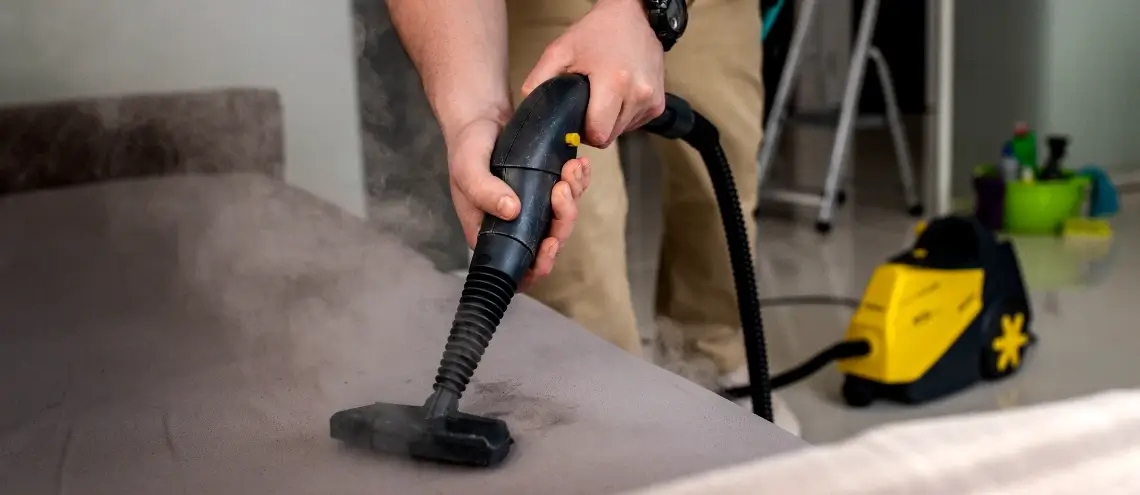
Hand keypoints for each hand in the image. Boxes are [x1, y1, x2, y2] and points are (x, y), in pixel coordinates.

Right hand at [447, 115, 591, 288]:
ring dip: (574, 195)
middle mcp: (514, 227)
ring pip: (563, 218)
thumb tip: (511, 211)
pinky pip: (571, 194)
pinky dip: (579, 181)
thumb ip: (483, 190)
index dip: (539, 264)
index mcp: (491, 233)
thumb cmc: (467, 147)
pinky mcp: (547, 190)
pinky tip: (579, 164)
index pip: (519, 268)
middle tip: (562, 187)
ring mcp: (533, 209)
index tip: (550, 242)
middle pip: (550, 241)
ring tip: (572, 168)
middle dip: (563, 218)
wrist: (480, 118)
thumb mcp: (467, 167)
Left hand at [522, 0, 664, 147]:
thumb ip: (540, 81)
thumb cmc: (597, 32)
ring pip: (622, 132)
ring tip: (603, 96)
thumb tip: (532, 111)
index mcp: (615, 82)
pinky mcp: (658, 104)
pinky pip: (634, 124)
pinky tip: (618, 96)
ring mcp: (652, 100)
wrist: (633, 16)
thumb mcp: (560, 50)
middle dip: (594, 127)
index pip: (598, 134)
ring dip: (609, 122)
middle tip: (587, 105)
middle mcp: (638, 94)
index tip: (576, 119)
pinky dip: (623, 116)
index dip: (582, 132)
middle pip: (609, 136)